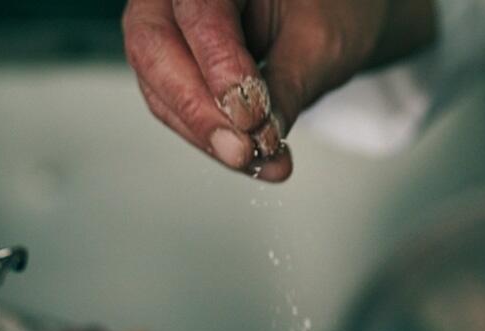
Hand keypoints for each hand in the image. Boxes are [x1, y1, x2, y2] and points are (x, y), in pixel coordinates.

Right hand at [122, 0, 435, 181]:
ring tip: (258, 162)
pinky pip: (172, 105)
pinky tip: (250, 159)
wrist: (329, 12)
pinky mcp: (170, 64)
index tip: (252, 117)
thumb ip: (286, 85)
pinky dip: (209, 137)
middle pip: (155, 49)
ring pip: (158, 84)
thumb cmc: (327, 9)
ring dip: (206, 134)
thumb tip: (262, 136)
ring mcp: (164, 26)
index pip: (198, 14)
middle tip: (241, 152)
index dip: (221, 70)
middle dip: (198, 111)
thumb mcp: (320, 44)